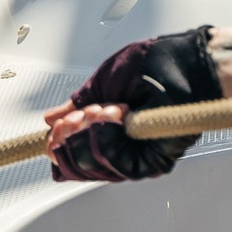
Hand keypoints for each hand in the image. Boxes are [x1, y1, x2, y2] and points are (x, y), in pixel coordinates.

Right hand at [46, 28, 221, 180]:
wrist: (180, 64)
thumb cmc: (150, 67)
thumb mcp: (99, 85)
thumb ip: (75, 106)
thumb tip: (50, 121)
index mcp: (110, 133)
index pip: (76, 154)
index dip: (60, 144)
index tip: (56, 128)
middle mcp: (123, 150)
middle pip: (81, 166)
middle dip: (70, 138)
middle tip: (77, 116)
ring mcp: (137, 159)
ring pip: (96, 167)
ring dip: (89, 134)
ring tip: (103, 108)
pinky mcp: (152, 163)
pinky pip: (117, 166)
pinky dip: (106, 139)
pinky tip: (113, 116)